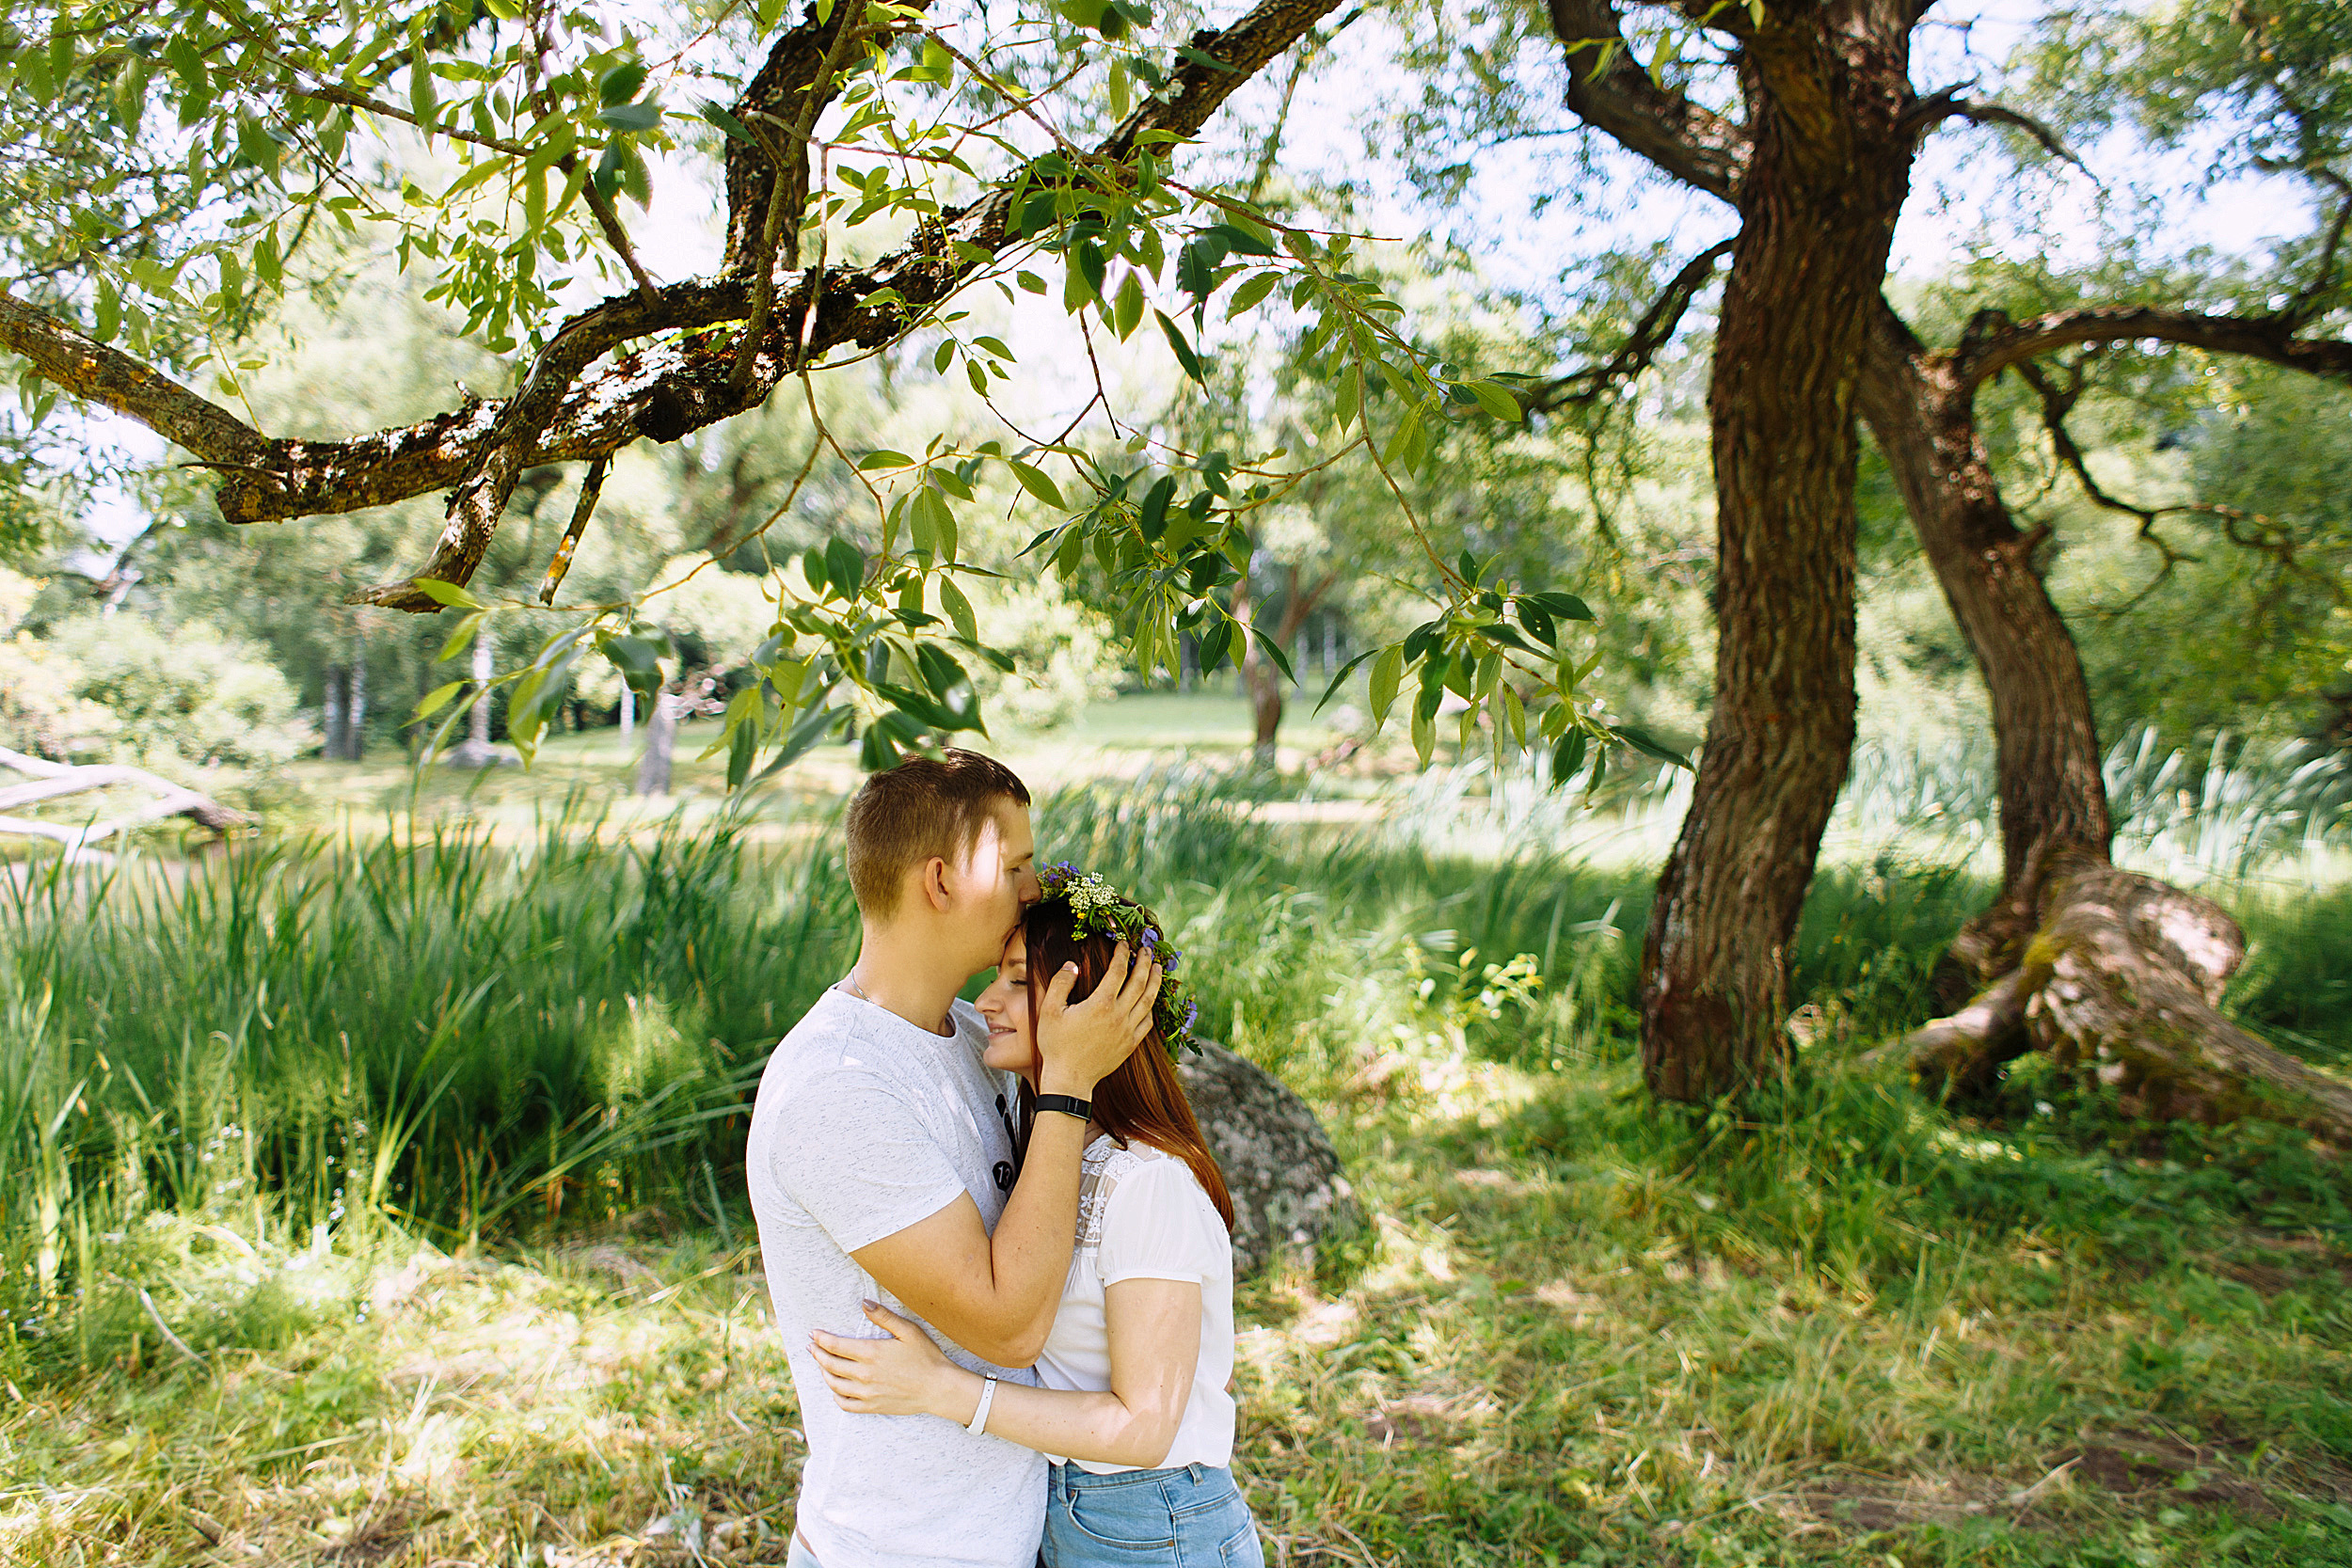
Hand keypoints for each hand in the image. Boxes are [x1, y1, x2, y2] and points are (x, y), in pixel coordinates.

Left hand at [809, 1301, 965, 1417]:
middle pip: (830, 1364)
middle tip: (812, 1346)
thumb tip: (864, 1303)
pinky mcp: (872, 1407)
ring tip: (821, 1364)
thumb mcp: (908, 1331)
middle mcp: (864, 1374)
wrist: (939, 1388)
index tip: (813, 1333)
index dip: (821, 1338)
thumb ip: (884, 1316)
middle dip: (817, 1353)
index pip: (835, 1345)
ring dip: (824, 1372)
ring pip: (834, 1384)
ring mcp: (867, 1393)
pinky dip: (835, 1395)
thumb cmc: (926, 1357)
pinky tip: (836, 1388)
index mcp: (871, 1353)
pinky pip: (845, 1404)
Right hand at [1034, 940, 1164, 1094]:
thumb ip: (1060, 983)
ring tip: (1158, 968)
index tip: (1124, 943)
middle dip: (1145, 962)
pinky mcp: (1130, 1045)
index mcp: (1101, 1004)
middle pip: (1139, 982)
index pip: (1118, 971)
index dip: (1123, 954)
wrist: (1069, 1080)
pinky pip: (1147, 1023)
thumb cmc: (1056, 1045)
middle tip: (1147, 949)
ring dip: (1155, 982)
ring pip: (1148, 1001)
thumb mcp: (1049, 1010)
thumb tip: (1072, 964)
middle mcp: (1119, 1015)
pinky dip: (1151, 1008)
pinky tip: (1150, 1001)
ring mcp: (1127, 1031)